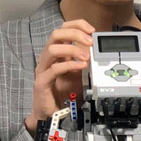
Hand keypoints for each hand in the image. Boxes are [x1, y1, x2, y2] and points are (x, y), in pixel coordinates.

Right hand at [25, 20, 94, 134]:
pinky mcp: (42, 82)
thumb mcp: (79, 75)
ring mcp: (43, 69)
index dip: (76, 25)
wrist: (52, 115)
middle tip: (90, 40)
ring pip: (52, 48)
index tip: (92, 29)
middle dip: (74, 33)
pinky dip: (69, 65)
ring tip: (86, 57)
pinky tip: (81, 66)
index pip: (63, 30)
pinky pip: (54, 69)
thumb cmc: (64, 95)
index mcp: (57, 54)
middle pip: (56, 34)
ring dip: (72, 49)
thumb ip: (84, 62)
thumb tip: (98, 51)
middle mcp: (48, 58)